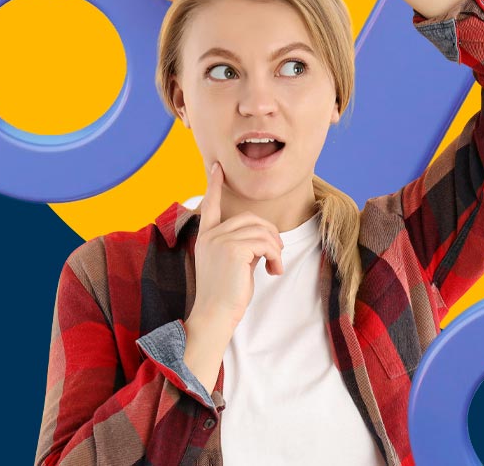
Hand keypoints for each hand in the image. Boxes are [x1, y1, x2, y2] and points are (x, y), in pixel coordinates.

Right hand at [188, 161, 285, 330]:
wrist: (215, 315)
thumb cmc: (226, 296)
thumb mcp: (232, 264)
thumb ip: (241, 245)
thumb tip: (264, 238)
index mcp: (206, 237)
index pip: (210, 205)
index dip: (214, 185)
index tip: (217, 167)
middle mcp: (210, 235)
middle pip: (250, 218)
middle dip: (270, 233)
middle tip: (276, 255)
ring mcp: (220, 240)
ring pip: (261, 230)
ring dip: (275, 248)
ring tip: (275, 266)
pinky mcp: (233, 249)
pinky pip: (265, 242)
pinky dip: (275, 255)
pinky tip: (273, 271)